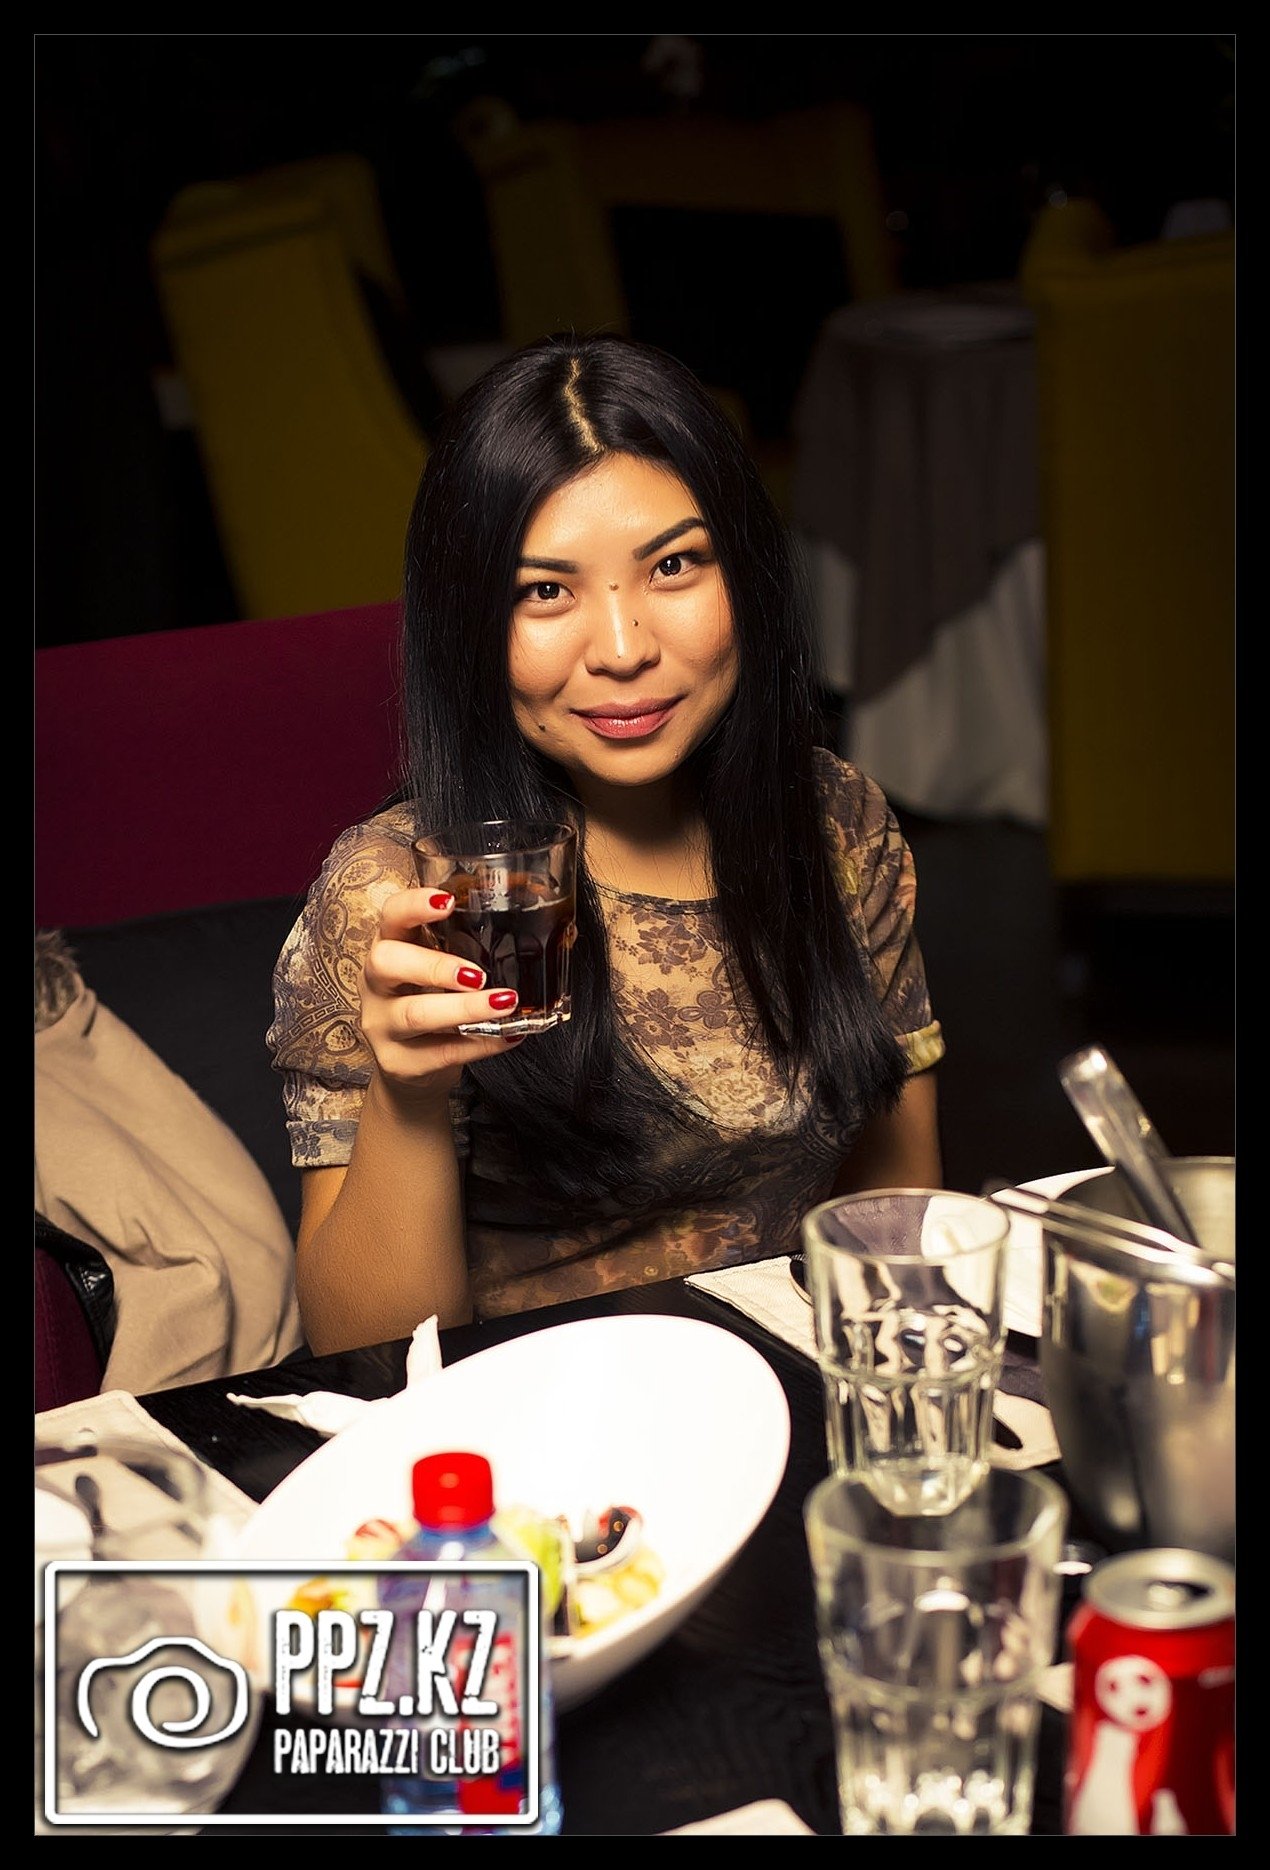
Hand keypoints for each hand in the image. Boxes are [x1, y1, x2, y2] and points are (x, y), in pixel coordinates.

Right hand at [358, 887, 520, 1103]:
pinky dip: (479, 1044)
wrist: (411, 1064)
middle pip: (386, 962)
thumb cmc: (434, 999)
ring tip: (504, 1003)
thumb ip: (472, 947)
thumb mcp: (441, 967)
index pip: (390, 916)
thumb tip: (552, 931)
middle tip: (478, 974)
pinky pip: (439, 1053)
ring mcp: (381, 1024)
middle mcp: (374, 983)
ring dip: (463, 1008)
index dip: (413, 905)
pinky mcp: (397, 1062)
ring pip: (414, 1014)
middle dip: (434, 965)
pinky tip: (510, 1036)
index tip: (447, 902)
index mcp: (389, 946)